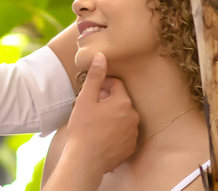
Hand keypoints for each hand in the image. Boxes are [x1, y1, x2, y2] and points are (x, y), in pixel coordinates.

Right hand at [63, 53, 138, 175]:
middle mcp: (133, 116)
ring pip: (123, 117)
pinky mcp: (130, 147)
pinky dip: (116, 131)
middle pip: (121, 100)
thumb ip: (95, 76)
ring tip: (97, 123)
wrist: (86, 160)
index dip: (103, 86)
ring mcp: (133, 133)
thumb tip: (101, 56)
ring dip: (113, 116)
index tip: (93, 93)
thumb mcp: (86, 99)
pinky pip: (125, 133)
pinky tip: (102, 135)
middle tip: (92, 108)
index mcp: (123, 102)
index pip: (116, 85)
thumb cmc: (83, 129)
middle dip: (108, 101)